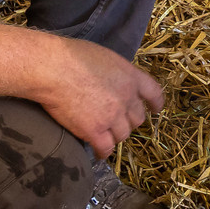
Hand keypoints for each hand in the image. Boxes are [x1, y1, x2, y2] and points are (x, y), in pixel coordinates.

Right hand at [38, 37, 164, 156]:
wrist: (53, 69)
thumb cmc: (72, 56)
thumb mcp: (106, 58)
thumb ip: (116, 74)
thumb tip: (113, 84)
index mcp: (131, 76)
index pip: (154, 93)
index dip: (156, 103)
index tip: (156, 109)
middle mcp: (127, 98)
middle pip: (137, 119)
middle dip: (128, 121)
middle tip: (117, 123)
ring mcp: (112, 116)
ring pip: (123, 135)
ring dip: (115, 136)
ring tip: (105, 136)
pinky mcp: (95, 131)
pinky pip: (105, 148)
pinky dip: (102, 152)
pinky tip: (98, 152)